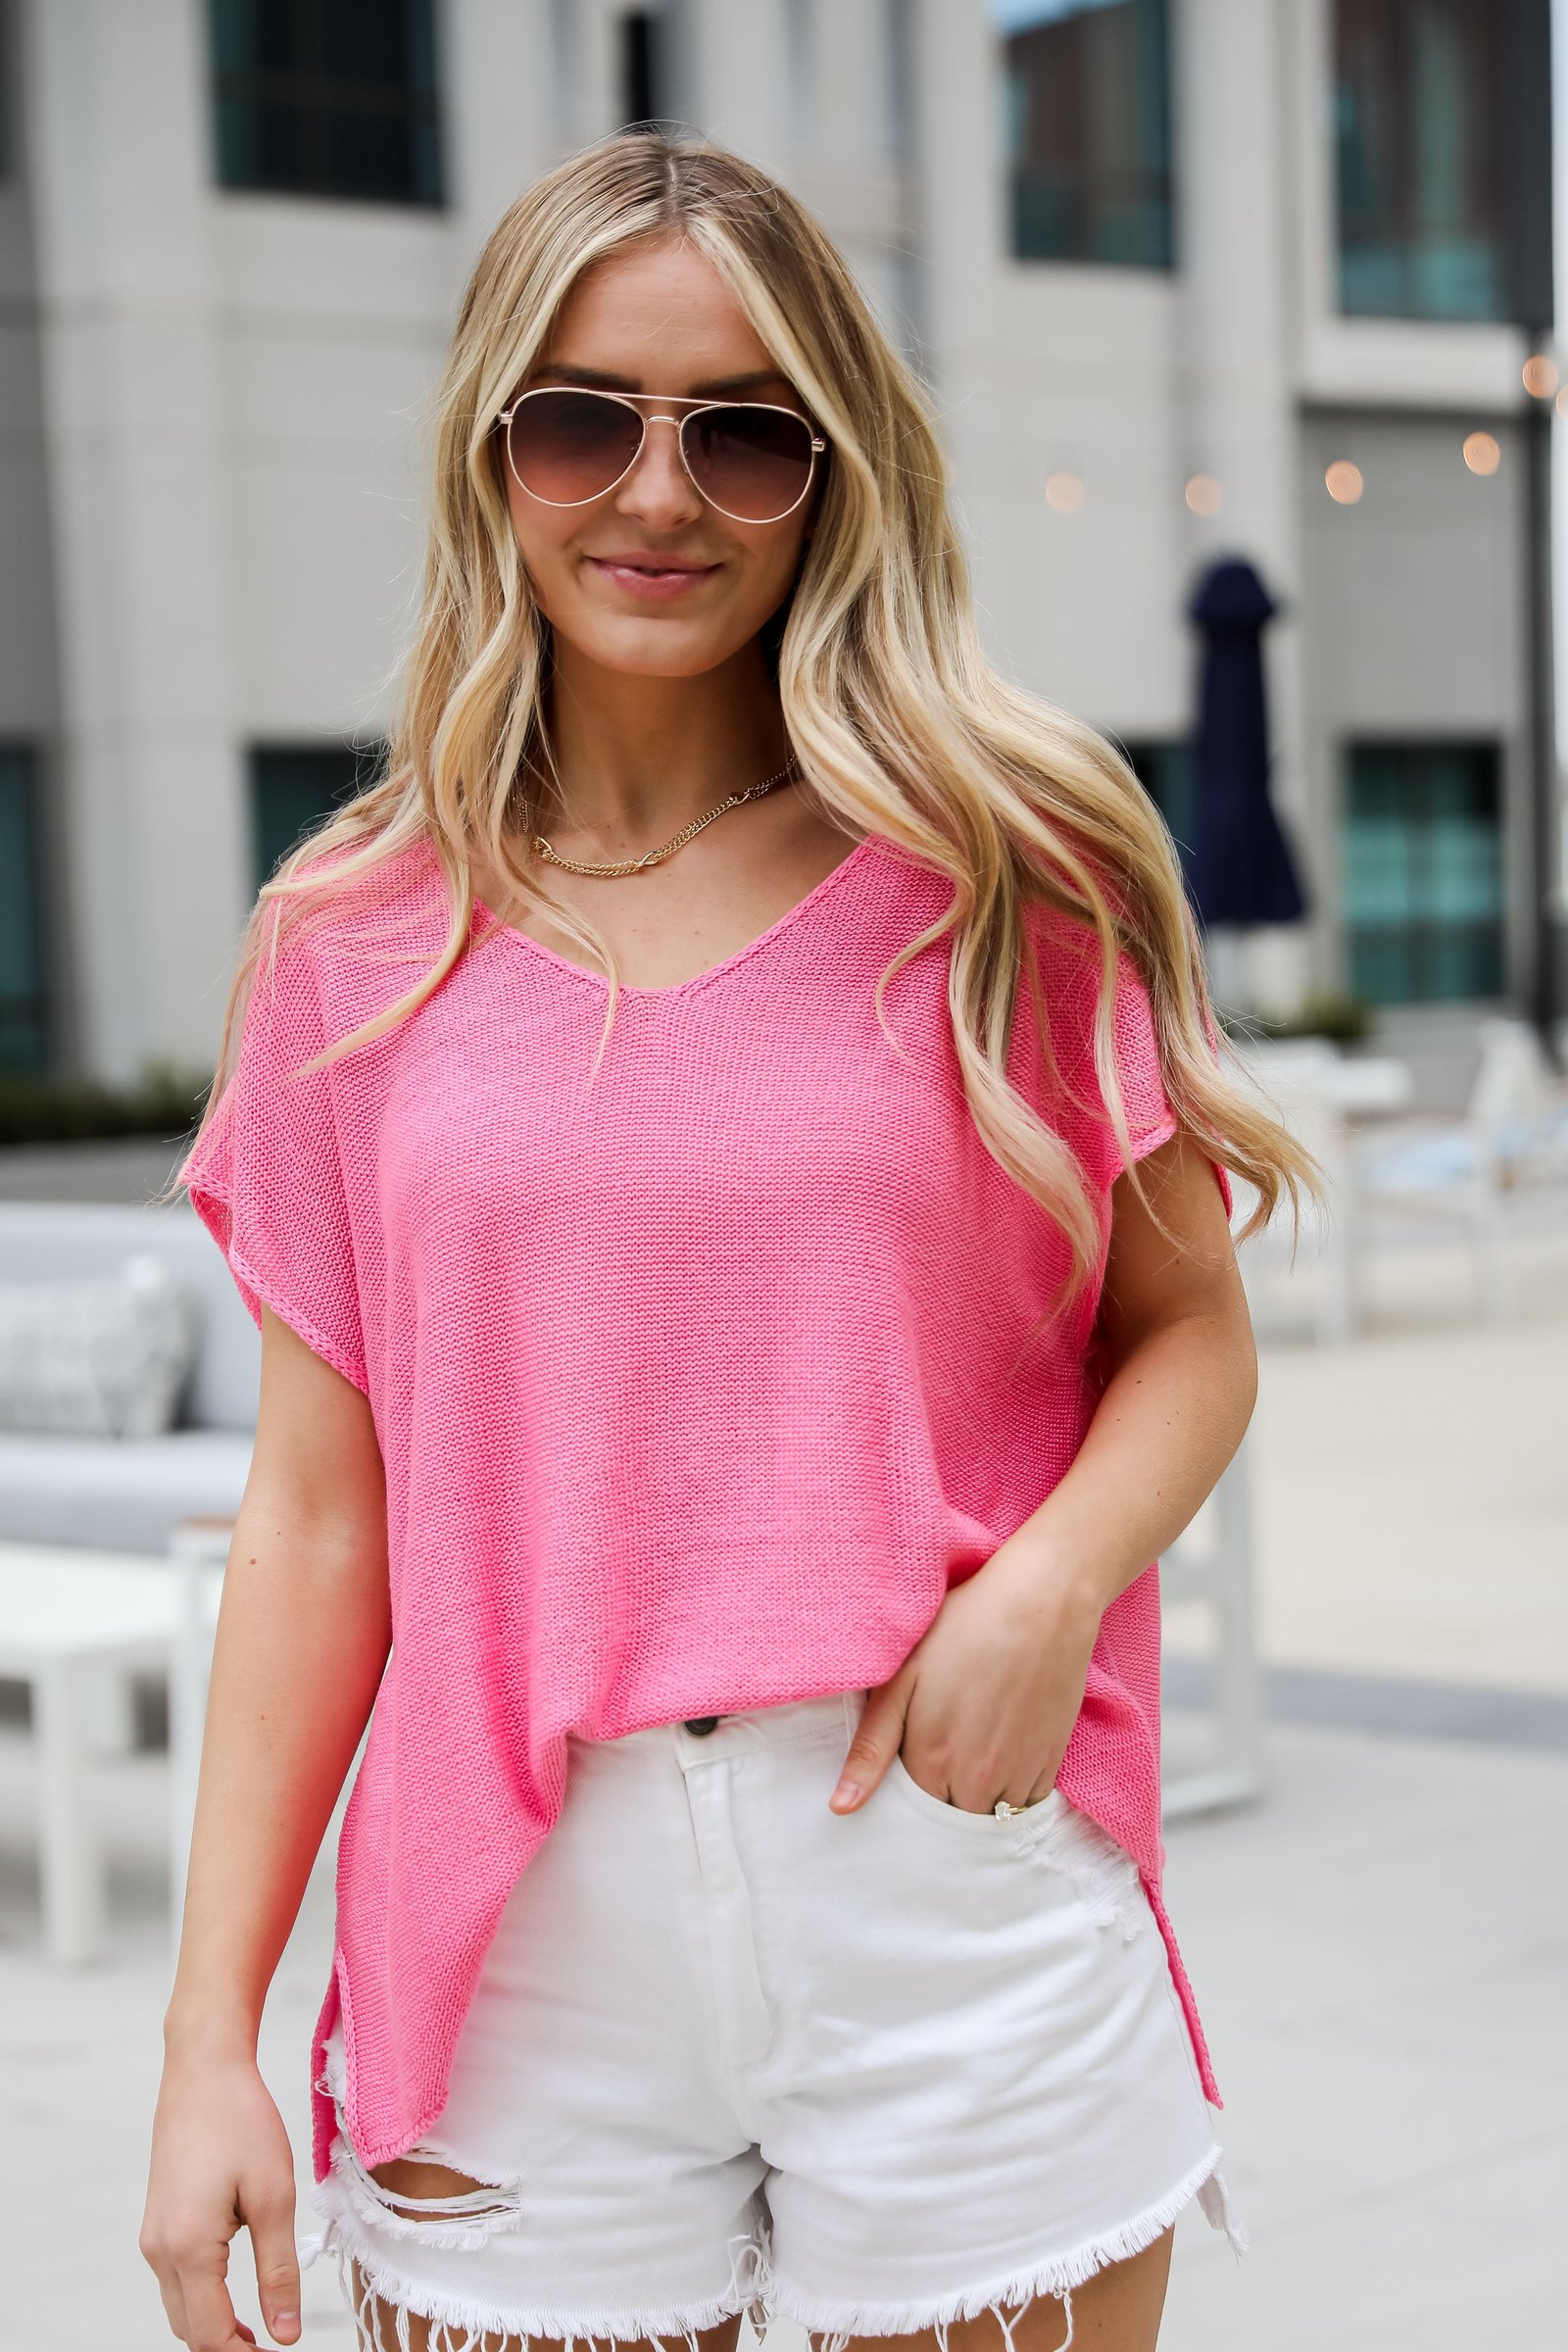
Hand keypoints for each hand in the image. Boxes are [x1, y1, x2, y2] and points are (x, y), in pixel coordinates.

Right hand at [141, 2052, 301, 2349]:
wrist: (203, 2070)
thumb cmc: (242, 2123)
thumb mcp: (273, 2196)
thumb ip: (279, 2271)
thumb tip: (285, 2334)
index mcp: (187, 2248)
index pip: (209, 2336)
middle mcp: (159, 2250)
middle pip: (189, 2329)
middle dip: (226, 2346)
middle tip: (271, 2343)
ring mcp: (152, 2237)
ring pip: (179, 2307)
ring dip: (213, 2324)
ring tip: (258, 2329)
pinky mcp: (157, 2222)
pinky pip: (175, 2279)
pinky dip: (201, 2296)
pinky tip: (232, 2290)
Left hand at [829, 1538, 1102, 1814]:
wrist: (1042, 1602)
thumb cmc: (964, 1627)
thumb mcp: (902, 1678)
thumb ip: (871, 1747)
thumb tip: (841, 1807)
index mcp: (931, 1762)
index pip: (909, 1814)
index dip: (903, 1795)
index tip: (906, 1765)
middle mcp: (976, 1781)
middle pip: (949, 1819)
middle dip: (938, 1801)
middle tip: (939, 1752)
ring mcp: (1017, 1774)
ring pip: (989, 1818)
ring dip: (975, 1802)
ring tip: (969, 1753)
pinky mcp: (1050, 1761)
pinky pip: (1026, 1805)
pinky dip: (1010, 1792)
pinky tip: (1001, 1752)